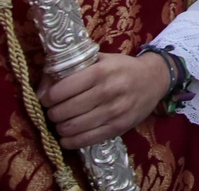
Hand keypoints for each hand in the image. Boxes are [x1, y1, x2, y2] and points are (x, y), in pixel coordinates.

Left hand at [38, 51, 169, 149]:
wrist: (154, 79)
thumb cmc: (122, 68)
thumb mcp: (99, 59)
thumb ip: (71, 69)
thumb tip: (42, 89)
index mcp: (101, 71)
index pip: (61, 90)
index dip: (47, 97)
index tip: (47, 98)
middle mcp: (108, 91)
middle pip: (63, 111)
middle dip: (52, 113)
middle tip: (55, 110)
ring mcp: (114, 111)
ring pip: (71, 128)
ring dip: (60, 127)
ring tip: (62, 122)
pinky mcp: (118, 127)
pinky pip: (85, 140)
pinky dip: (70, 141)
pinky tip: (68, 136)